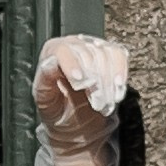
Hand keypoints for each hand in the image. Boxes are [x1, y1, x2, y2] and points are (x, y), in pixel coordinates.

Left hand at [32, 32, 129, 152]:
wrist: (76, 121)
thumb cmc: (58, 109)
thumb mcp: (46, 101)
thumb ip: (45, 81)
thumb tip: (48, 63)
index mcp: (52, 52)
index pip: (63, 50)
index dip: (72, 65)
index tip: (80, 83)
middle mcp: (72, 44)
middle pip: (88, 54)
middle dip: (94, 83)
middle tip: (96, 105)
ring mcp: (93, 46)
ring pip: (105, 56)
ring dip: (108, 84)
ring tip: (104, 105)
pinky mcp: (109, 52)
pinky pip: (119, 55)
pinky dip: (120, 74)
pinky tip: (117, 91)